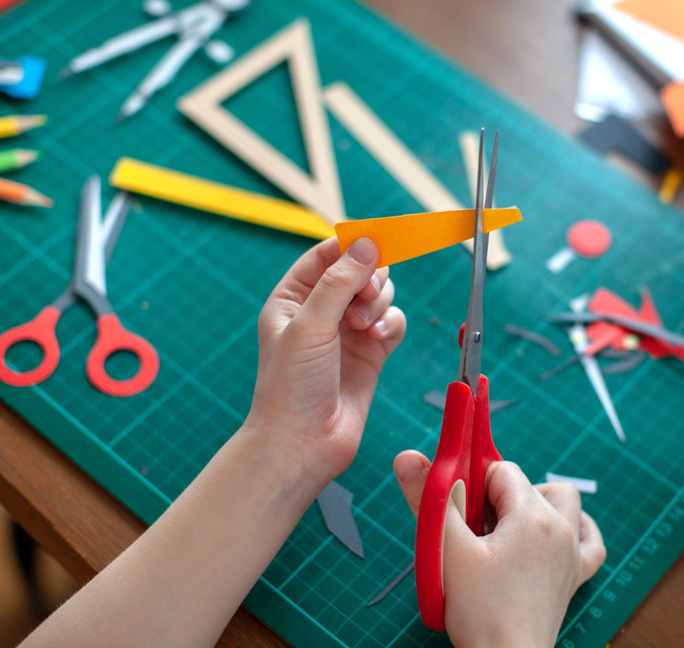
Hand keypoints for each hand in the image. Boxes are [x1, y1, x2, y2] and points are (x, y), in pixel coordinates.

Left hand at [248, 237, 405, 488]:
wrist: (303, 444)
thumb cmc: (291, 386)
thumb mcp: (309, 325)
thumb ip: (339, 282)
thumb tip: (367, 244)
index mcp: (294, 297)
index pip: (327, 254)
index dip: (353, 244)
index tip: (379, 238)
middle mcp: (321, 311)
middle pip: (361, 270)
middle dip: (369, 279)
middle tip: (363, 296)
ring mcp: (348, 332)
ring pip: (380, 295)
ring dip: (378, 304)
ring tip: (362, 328)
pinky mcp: (371, 353)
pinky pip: (393, 322)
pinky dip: (391, 325)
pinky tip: (378, 340)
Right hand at [394, 451, 605, 647]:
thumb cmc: (480, 612)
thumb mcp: (447, 552)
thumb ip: (431, 500)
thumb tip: (409, 456)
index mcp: (534, 516)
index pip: (502, 471)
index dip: (474, 485)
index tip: (458, 510)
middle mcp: (561, 528)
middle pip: (531, 484)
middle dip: (500, 496)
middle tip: (475, 526)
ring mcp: (571, 553)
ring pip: (563, 503)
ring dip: (535, 506)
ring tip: (504, 531)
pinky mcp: (574, 577)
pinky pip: (590, 542)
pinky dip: (576, 530)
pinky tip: (557, 533)